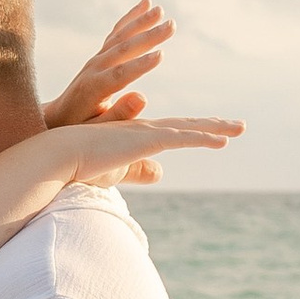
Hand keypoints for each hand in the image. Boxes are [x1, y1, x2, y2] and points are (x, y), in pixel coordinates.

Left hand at [44, 0, 171, 132]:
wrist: (57, 118)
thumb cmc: (80, 128)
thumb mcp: (96, 129)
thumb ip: (118, 114)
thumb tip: (142, 98)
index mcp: (94, 89)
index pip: (120, 75)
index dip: (139, 66)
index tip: (161, 55)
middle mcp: (94, 69)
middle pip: (123, 50)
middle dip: (148, 37)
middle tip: (170, 25)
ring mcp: (97, 59)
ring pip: (120, 36)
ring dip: (140, 22)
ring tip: (160, 10)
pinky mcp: (101, 54)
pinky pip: (117, 32)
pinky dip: (130, 17)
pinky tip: (145, 3)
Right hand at [58, 112, 241, 182]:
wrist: (59, 155)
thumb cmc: (80, 166)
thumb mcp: (116, 171)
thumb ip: (139, 170)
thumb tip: (161, 173)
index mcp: (136, 136)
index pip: (173, 132)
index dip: (195, 132)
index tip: (215, 132)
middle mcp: (145, 129)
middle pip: (188, 126)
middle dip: (215, 126)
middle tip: (238, 126)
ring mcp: (146, 133)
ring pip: (190, 129)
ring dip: (217, 129)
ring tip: (240, 129)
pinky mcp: (145, 140)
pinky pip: (183, 138)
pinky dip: (204, 139)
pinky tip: (223, 142)